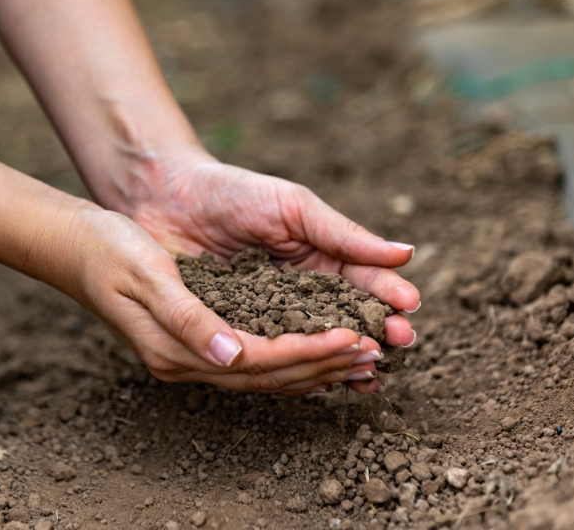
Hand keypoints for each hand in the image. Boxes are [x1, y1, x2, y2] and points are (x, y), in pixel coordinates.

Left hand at [120, 148, 420, 393]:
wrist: (166, 196)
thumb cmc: (232, 191)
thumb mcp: (292, 206)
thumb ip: (341, 233)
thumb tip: (405, 253)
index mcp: (321, 260)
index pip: (364, 283)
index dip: (388, 298)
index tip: (407, 310)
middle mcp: (300, 294)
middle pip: (347, 321)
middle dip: (374, 334)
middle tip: (396, 344)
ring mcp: (269, 317)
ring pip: (312, 346)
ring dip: (342, 360)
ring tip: (367, 372)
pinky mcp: (234, 333)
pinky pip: (266, 356)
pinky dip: (292, 370)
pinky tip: (314, 382)